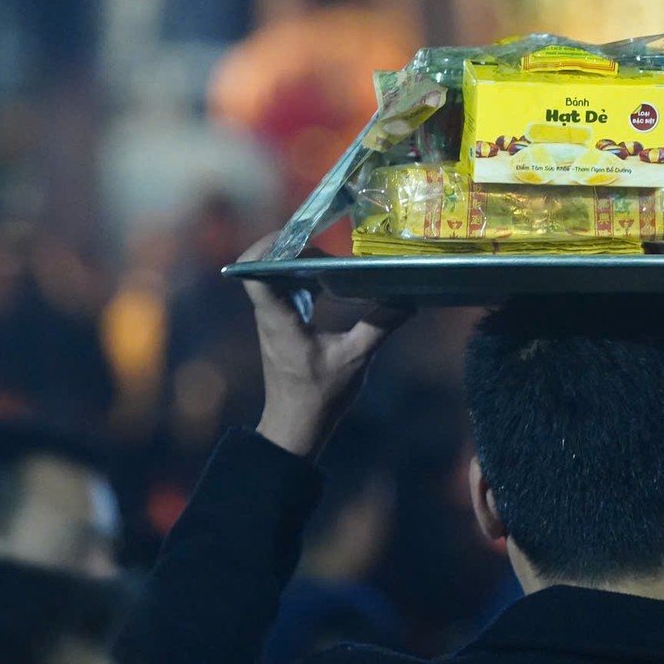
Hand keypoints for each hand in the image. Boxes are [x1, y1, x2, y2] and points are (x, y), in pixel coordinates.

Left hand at [237, 235, 412, 457]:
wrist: (296, 428)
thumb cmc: (319, 396)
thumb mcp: (355, 359)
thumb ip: (380, 325)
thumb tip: (409, 297)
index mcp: (279, 320)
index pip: (254, 275)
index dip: (265, 248)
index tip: (295, 235)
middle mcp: (270, 316)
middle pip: (263, 268)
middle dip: (291, 249)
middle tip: (325, 242)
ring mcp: (273, 322)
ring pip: (274, 278)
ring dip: (297, 263)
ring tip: (331, 256)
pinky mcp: (282, 328)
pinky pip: (284, 292)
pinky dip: (302, 279)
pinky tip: (329, 280)